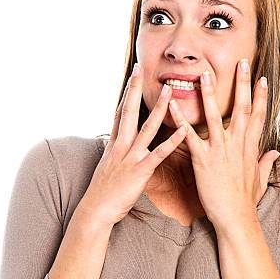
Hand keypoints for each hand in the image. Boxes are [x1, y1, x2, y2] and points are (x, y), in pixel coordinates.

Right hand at [79, 63, 186, 225]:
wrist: (96, 211)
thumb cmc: (102, 193)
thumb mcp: (107, 168)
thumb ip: (114, 153)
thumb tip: (116, 144)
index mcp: (113, 144)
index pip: (120, 113)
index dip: (126, 93)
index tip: (132, 76)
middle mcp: (120, 146)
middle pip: (129, 111)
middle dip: (135, 89)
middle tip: (141, 68)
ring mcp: (130, 157)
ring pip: (146, 127)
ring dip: (159, 108)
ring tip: (169, 90)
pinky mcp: (139, 171)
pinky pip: (158, 153)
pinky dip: (172, 140)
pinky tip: (183, 129)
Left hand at [167, 60, 279, 229]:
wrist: (236, 218)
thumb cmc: (246, 202)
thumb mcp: (260, 179)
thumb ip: (266, 163)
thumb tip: (275, 153)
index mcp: (250, 148)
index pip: (258, 116)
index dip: (261, 96)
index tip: (261, 78)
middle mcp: (237, 144)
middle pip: (243, 108)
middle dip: (242, 84)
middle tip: (242, 61)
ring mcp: (221, 151)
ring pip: (216, 116)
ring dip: (210, 93)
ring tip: (204, 73)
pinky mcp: (204, 160)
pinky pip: (190, 136)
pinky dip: (181, 120)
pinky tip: (172, 106)